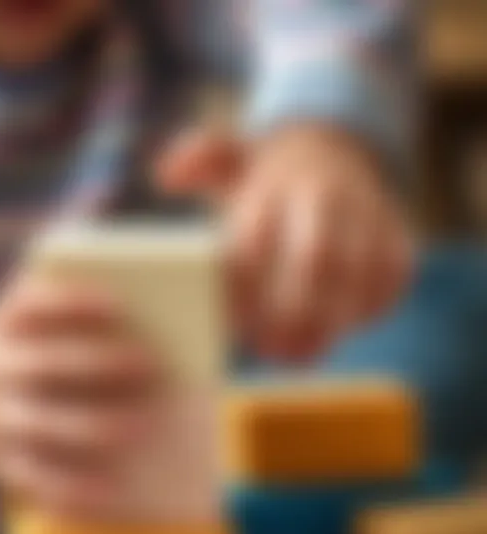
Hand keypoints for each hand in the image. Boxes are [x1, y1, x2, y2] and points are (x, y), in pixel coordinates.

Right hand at [0, 280, 159, 516]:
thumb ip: (42, 300)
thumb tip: (110, 290)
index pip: (33, 306)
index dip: (73, 303)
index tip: (117, 304)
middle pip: (45, 364)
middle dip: (98, 364)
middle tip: (151, 364)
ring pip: (43, 427)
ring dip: (93, 427)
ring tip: (140, 426)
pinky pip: (35, 481)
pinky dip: (72, 490)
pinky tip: (110, 491)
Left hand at [157, 124, 413, 360]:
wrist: (334, 147)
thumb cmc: (266, 175)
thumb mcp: (228, 157)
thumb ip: (196, 162)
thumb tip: (165, 176)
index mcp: (275, 184)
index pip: (253, 241)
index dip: (241, 288)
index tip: (227, 324)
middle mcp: (325, 196)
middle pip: (315, 257)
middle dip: (291, 312)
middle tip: (268, 353)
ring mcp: (368, 213)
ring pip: (359, 272)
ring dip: (330, 322)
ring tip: (301, 357)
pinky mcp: (398, 233)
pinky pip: (394, 276)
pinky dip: (371, 309)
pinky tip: (340, 333)